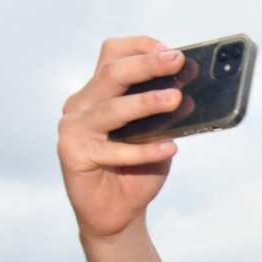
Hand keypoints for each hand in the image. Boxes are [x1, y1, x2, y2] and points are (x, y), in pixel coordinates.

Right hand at [58, 37, 184, 239]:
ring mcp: (74, 128)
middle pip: (112, 73)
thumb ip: (165, 117)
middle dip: (147, 65)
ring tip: (176, 99)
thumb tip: (187, 96)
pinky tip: (170, 149)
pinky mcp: (73, 154)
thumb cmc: (137, 172)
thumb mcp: (157, 137)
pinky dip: (145, 150)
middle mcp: (82, 105)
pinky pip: (114, 150)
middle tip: (176, 62)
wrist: (118, 214)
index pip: (112, 55)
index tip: (171, 51)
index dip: (140, 47)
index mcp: (99, 93)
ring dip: (146, 102)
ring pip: (112, 108)